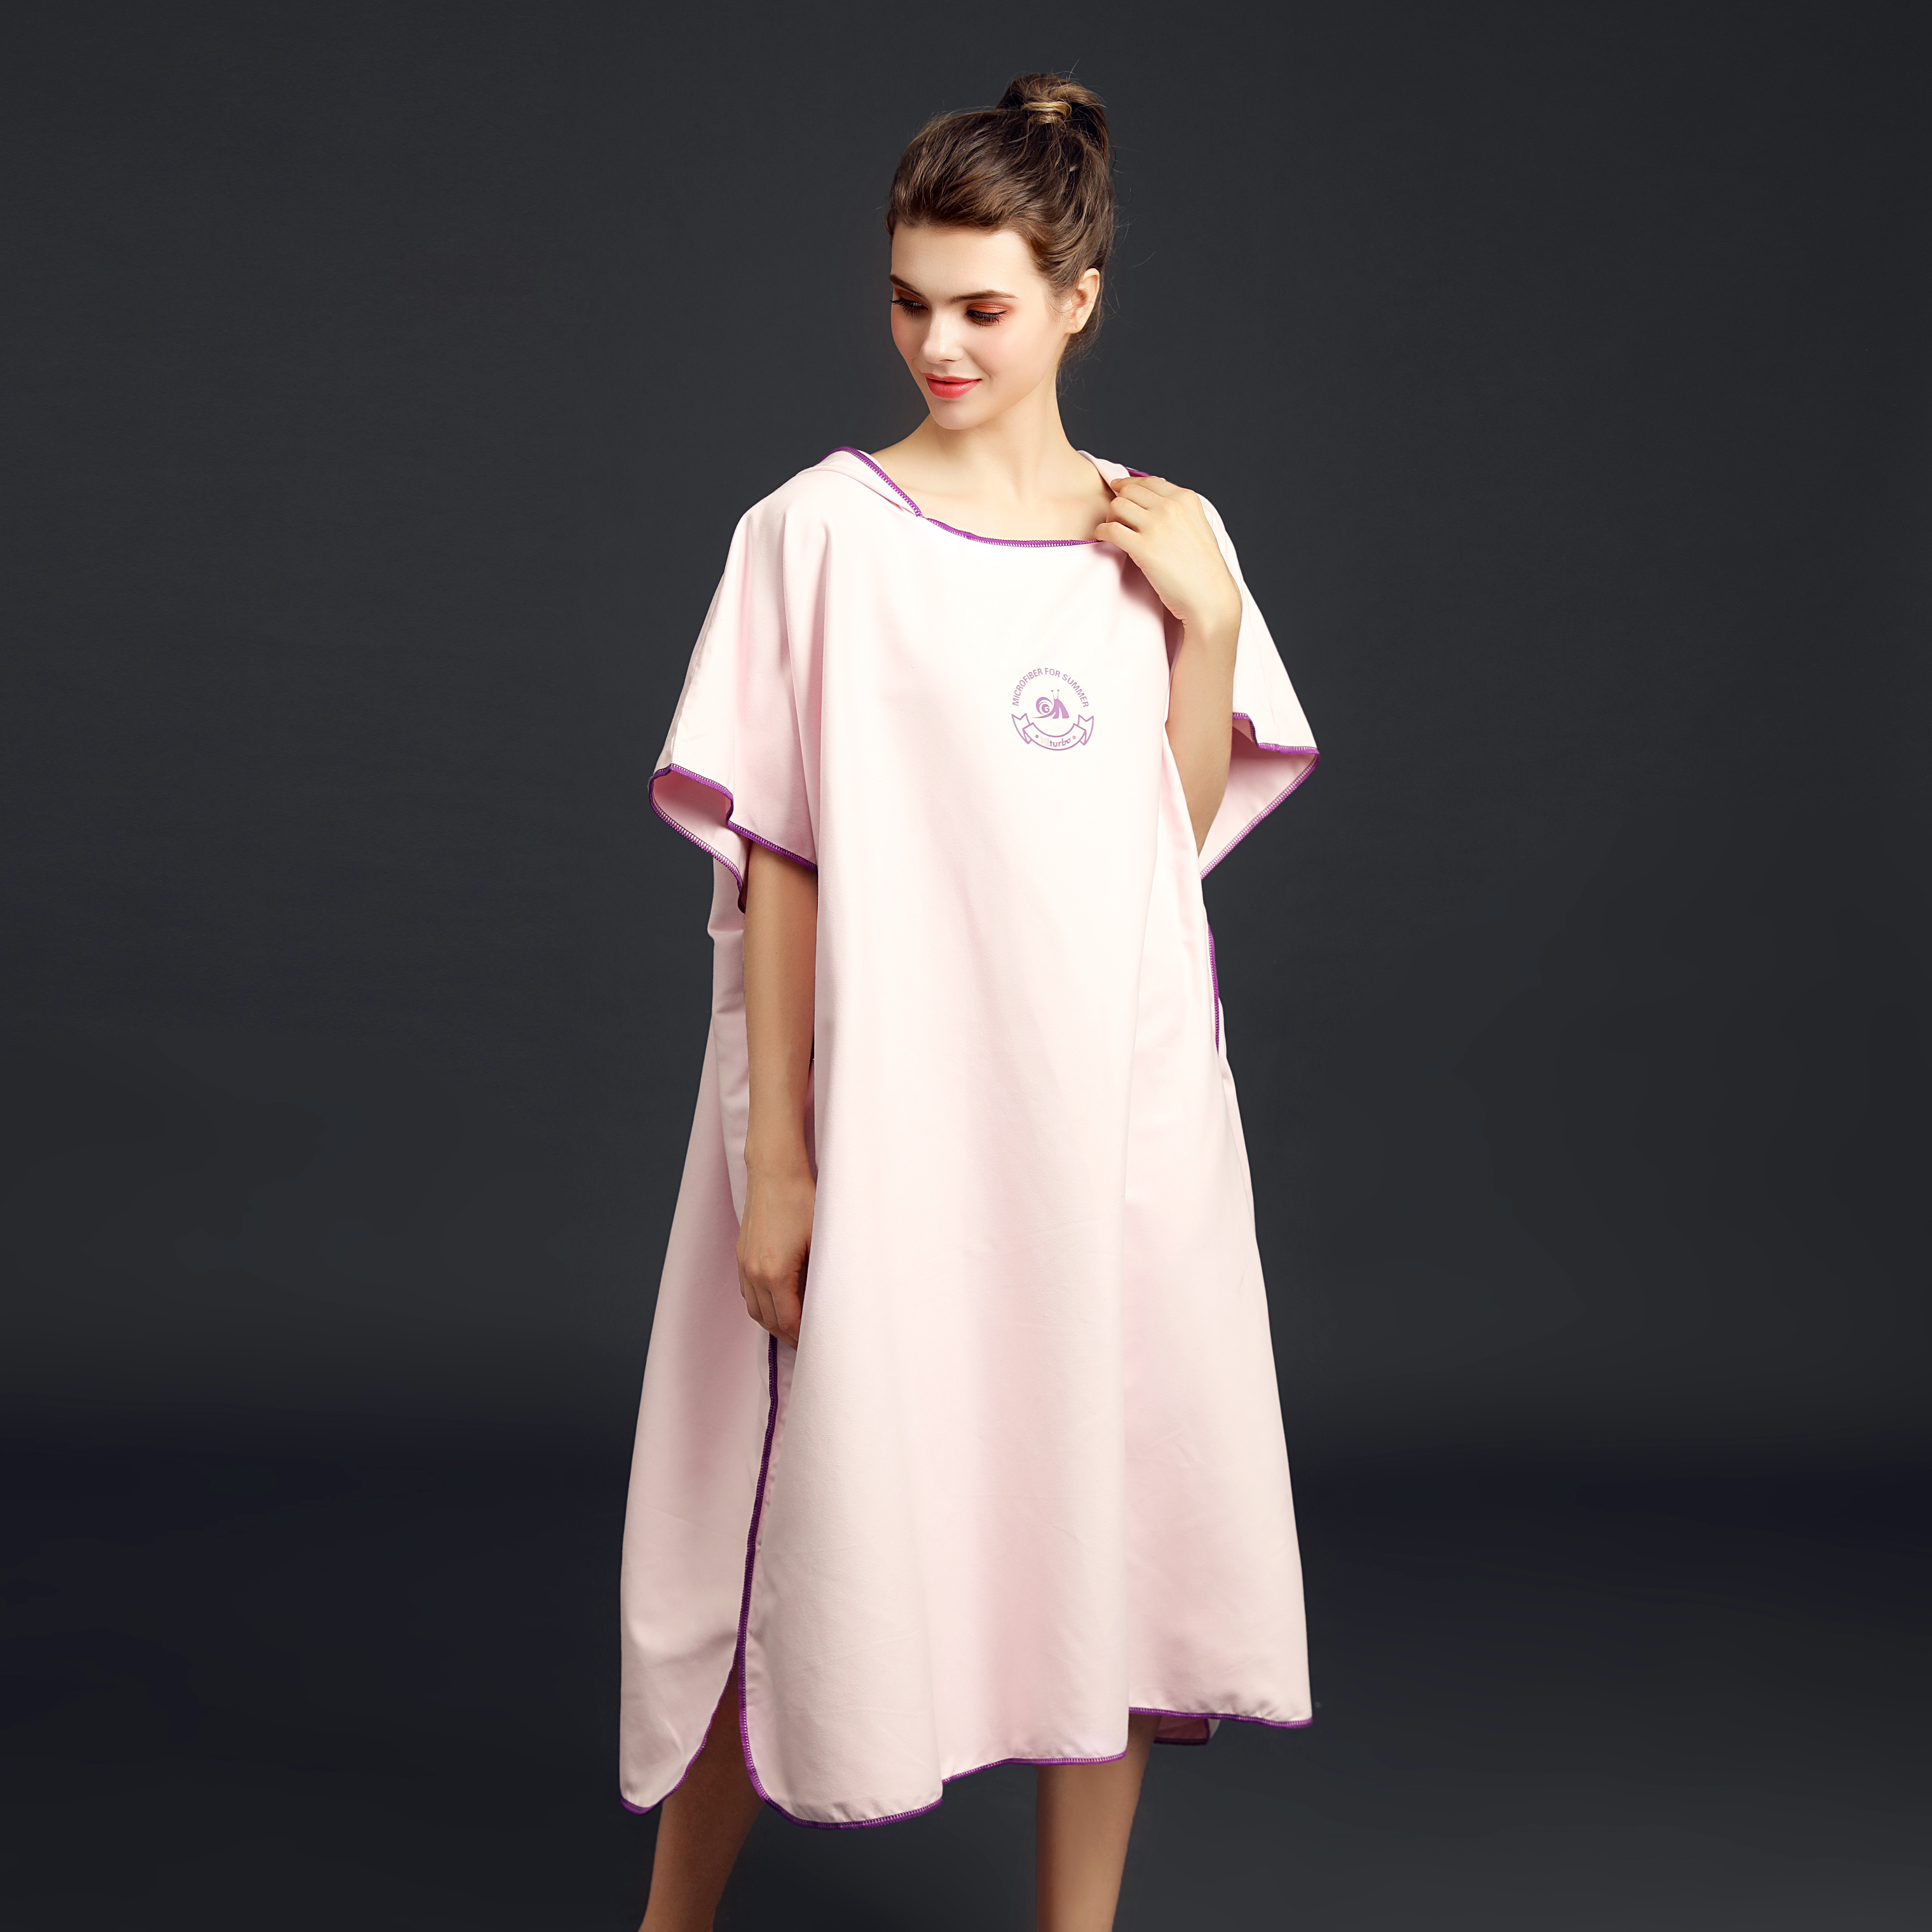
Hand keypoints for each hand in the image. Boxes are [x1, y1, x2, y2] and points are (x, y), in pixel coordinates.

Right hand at [736, 1157, 812, 1347]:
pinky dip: (761, 1304)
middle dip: (787, 1335)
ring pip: (754, 1309)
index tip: (816, 1342)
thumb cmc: (802, 1202)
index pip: (788, 1320)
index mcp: (775, 1274)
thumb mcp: (819, 1241)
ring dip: (772, 1322)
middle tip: (806, 1342)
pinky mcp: (741, 1255)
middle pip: (769, 1320)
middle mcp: (754, 1273)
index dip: (802, 1335)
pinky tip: (776, 1302)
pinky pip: (747, 1292)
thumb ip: (817, 1277)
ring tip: (792, 1327)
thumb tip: (823, 1302)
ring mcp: (744, 1264)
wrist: (775, 1173)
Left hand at [1094, 477, 1241, 642]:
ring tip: (1113, 531)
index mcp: (1186, 499)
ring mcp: (1157, 526)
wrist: (1209, 596)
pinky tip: (1104, 539)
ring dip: (1110, 517)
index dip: (1129, 486)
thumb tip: (1151, 502)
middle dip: (1119, 502)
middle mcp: (1171, 507)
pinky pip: (1110, 529)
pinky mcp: (1143, 548)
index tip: (1118, 491)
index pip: (1148, 482)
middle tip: (1116, 519)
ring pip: (1116, 506)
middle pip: (1129, 491)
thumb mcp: (1198, 527)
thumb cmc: (1203, 568)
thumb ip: (1178, 511)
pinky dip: (1102, 532)